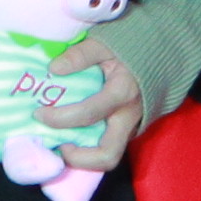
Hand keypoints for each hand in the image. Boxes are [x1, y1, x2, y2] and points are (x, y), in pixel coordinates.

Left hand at [32, 36, 148, 177]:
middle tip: (57, 145)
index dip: (60, 119)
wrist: (160, 51)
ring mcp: (133, 125)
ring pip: (111, 155)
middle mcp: (130, 116)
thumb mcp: (104, 42)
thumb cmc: (129, 46)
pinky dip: (91, 147)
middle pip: (107, 155)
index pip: (88, 114)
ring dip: (84, 158)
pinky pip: (111, 145)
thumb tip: (54, 69)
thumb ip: (80, 54)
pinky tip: (73, 136)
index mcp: (123, 92)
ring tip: (62, 144)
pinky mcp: (131, 128)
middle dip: (78, 158)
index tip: (39, 114)